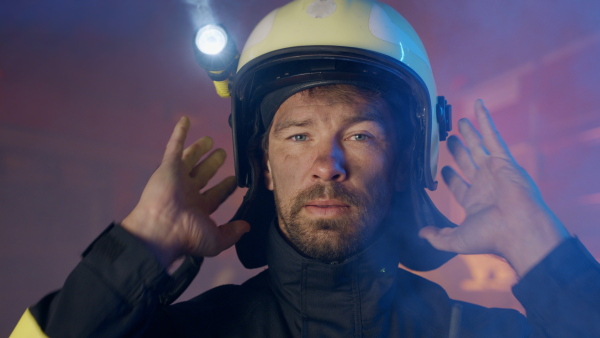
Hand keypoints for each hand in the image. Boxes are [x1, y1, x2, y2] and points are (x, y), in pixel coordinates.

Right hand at [121, 117, 249, 266]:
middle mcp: (188, 193)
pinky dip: (179, 133)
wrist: (161, 229)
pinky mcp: (168, 167)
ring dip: (199, 149)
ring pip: (190, 159)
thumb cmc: (188, 236)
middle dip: (213, 164)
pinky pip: (174, 146)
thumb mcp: (216, 240)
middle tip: (223, 154)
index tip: (234, 180)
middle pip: (203, 174)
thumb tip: (247, 227)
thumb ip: (232, 233)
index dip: (225, 187)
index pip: (215, 195)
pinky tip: (186, 120)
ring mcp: (177, 179)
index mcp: (198, 209)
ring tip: (211, 140)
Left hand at [419, 100, 568, 275]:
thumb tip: (421, 233)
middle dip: (458, 151)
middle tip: (448, 139)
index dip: (449, 177)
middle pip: (468, 162)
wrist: (519, 230)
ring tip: (459, 122)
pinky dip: (486, 120)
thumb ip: (438, 236)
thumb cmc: (490, 237)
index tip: (441, 169)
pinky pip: (493, 136)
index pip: (459, 185)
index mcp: (475, 202)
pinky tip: (478, 105)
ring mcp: (495, 171)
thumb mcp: (456, 240)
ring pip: (479, 147)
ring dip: (470, 134)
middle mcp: (485, 185)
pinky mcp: (505, 160)